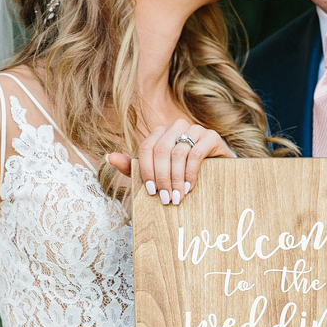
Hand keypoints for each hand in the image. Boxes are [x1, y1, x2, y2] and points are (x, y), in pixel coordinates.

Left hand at [105, 120, 234, 205]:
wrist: (218, 175)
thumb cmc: (183, 175)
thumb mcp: (157, 174)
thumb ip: (134, 167)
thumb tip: (109, 157)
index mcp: (161, 133)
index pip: (146, 148)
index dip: (147, 170)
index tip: (151, 192)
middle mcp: (176, 126)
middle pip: (161, 150)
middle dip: (162, 178)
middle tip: (166, 199)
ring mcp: (195, 129)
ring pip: (178, 152)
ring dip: (176, 179)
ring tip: (177, 197)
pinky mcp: (212, 136)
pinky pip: (196, 153)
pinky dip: (190, 173)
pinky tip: (190, 187)